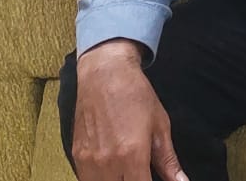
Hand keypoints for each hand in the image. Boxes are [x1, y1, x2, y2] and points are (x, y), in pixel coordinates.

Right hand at [71, 40, 188, 180]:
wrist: (104, 75)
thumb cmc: (136, 97)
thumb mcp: (160, 127)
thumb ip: (168, 161)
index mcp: (132, 156)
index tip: (153, 180)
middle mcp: (107, 163)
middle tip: (140, 174)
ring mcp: (88, 160)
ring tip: (128, 172)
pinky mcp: (76, 155)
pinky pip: (85, 179)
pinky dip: (99, 179)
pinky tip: (113, 172)